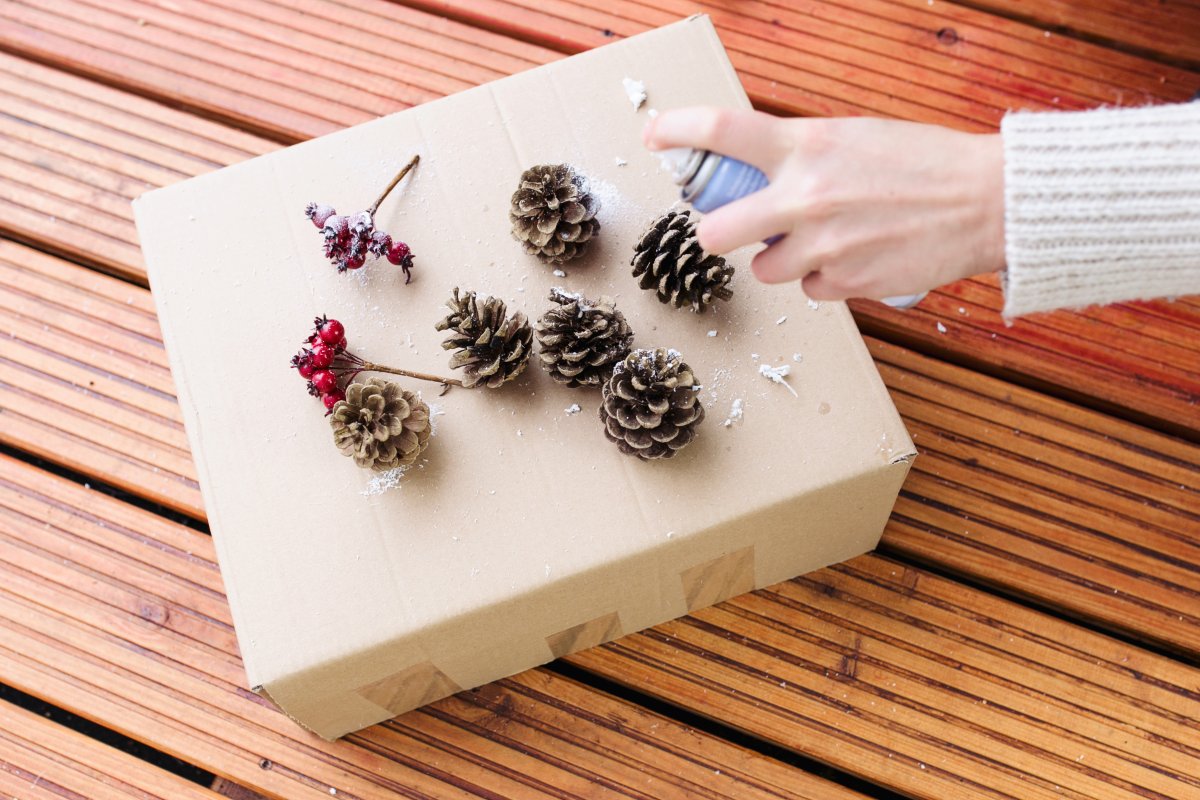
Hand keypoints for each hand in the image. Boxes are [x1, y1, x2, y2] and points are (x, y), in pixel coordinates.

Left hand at [643, 108, 1004, 301]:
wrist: (988, 201)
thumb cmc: (926, 162)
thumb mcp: (854, 137)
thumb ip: (802, 154)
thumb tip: (760, 172)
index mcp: (807, 145)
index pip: (723, 130)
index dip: (678, 130)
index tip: (657, 135)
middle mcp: (805, 197)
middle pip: (716, 233)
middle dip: (718, 237)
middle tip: (733, 231)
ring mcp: (822, 246)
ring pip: (765, 270)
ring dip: (783, 259)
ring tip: (826, 240)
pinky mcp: (844, 285)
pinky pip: (808, 290)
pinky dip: (823, 279)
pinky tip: (855, 258)